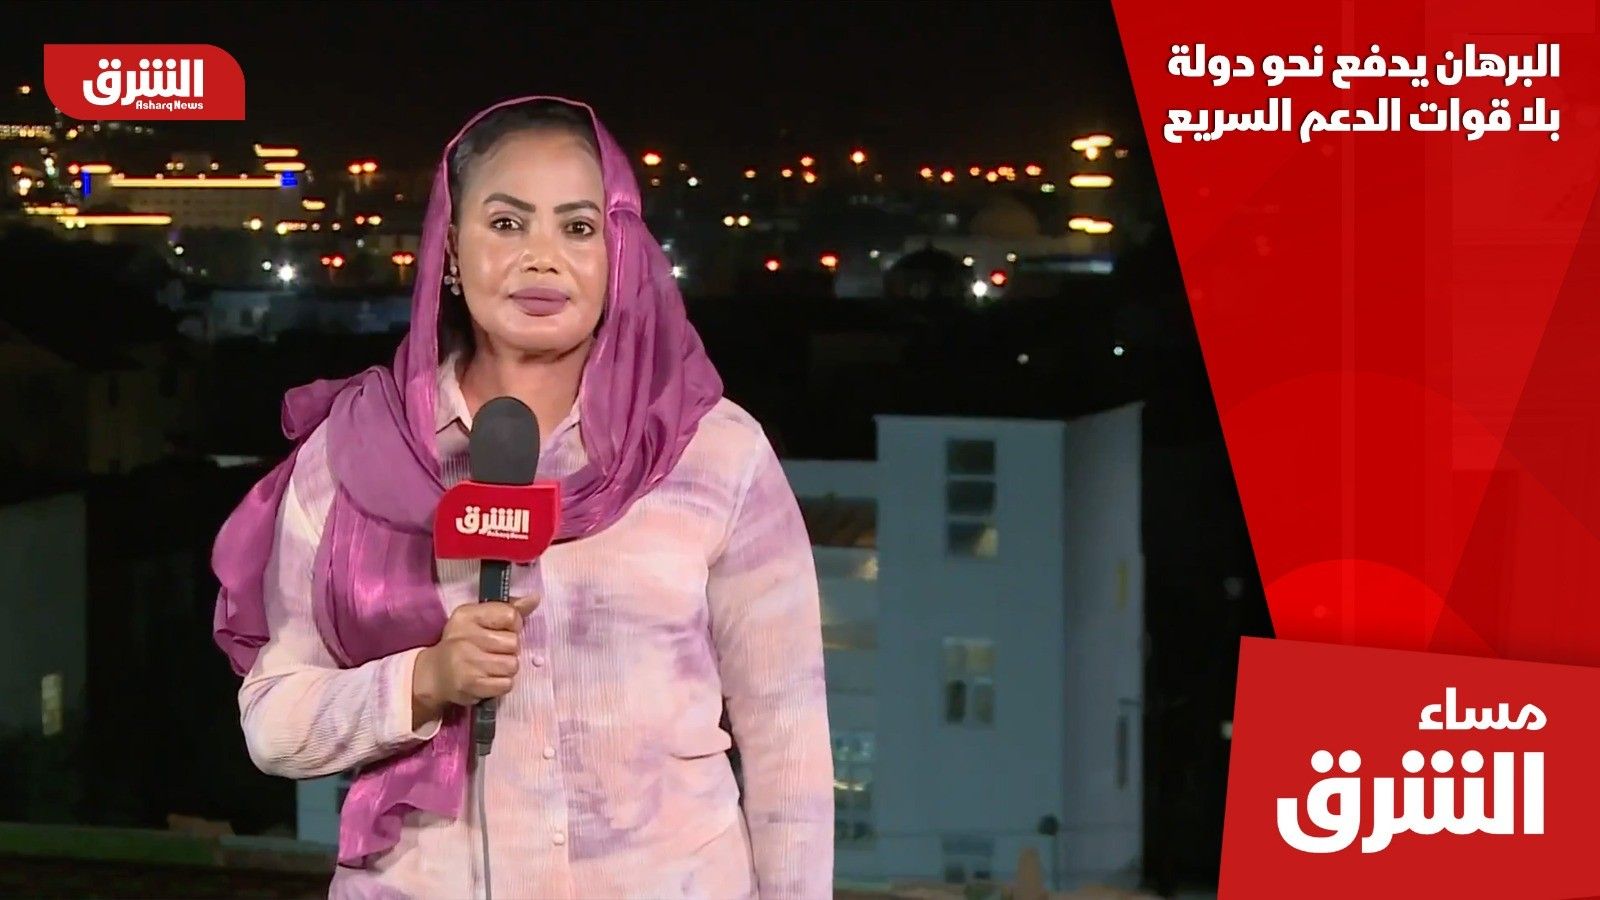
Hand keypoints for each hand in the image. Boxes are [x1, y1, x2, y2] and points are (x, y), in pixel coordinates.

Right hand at [412, 593, 539, 729]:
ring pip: (512, 665)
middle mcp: (465, 637)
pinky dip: (501, 684)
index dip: (513, 626)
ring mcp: (467, 662)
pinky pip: (506, 684)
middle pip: (514, 643)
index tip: (502, 631)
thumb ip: (508, 608)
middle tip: (494, 652)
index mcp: (467, 615)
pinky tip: (489, 679)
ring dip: (506, 668)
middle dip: (509, 650)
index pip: (510, 615)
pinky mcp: (471, 685)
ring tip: (491, 667)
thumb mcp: (479, 619)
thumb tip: (535, 598)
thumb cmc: (463, 642)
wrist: (435, 674)